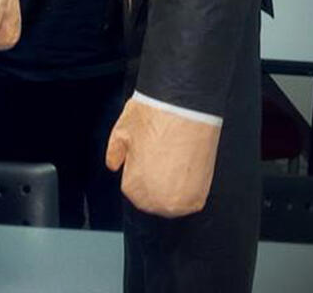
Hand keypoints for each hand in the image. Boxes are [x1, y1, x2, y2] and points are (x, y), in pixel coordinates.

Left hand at [105, 97, 221, 216]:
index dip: (138, 171)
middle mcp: (157, 202)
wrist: (186, 109)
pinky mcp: (199, 198)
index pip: (132, 190)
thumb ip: (114, 154)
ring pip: (170, 203)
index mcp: (135, 188)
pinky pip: (188, 202)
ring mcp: (180, 203)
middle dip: (153, 182)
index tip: (146, 157)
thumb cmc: (153, 118)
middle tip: (160, 158)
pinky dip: (186, 188)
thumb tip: (113, 165)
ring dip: (170, 188)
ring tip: (173, 161)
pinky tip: (184, 167)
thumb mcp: (121, 132)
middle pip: (151, 201)